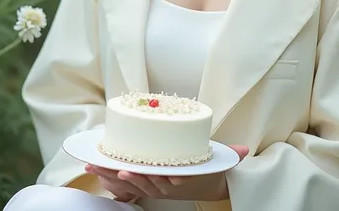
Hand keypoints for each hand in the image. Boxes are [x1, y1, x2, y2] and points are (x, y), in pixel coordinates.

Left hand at [85, 144, 247, 201]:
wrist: (211, 187)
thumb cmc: (212, 169)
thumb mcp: (222, 162)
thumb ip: (231, 155)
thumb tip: (245, 150)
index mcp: (181, 178)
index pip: (162, 179)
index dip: (144, 177)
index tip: (129, 172)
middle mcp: (167, 185)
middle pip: (141, 182)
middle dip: (121, 176)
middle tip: (104, 168)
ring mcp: (158, 187)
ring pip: (131, 185)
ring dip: (111, 177)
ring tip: (93, 167)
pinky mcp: (151, 186)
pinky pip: (130, 187)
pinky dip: (113, 180)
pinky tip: (99, 170)